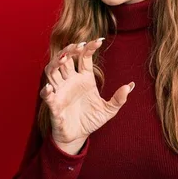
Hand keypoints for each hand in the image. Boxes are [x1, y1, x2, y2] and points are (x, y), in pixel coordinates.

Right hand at [39, 38, 134, 152]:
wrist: (79, 137)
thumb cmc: (91, 119)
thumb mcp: (108, 110)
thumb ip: (119, 99)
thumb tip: (131, 86)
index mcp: (84, 78)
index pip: (84, 58)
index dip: (89, 48)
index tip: (98, 41)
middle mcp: (70, 81)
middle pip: (66, 59)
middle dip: (70, 50)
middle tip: (77, 45)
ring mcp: (60, 91)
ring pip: (52, 71)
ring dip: (55, 63)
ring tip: (63, 58)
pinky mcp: (54, 105)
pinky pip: (47, 96)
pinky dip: (47, 91)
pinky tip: (50, 88)